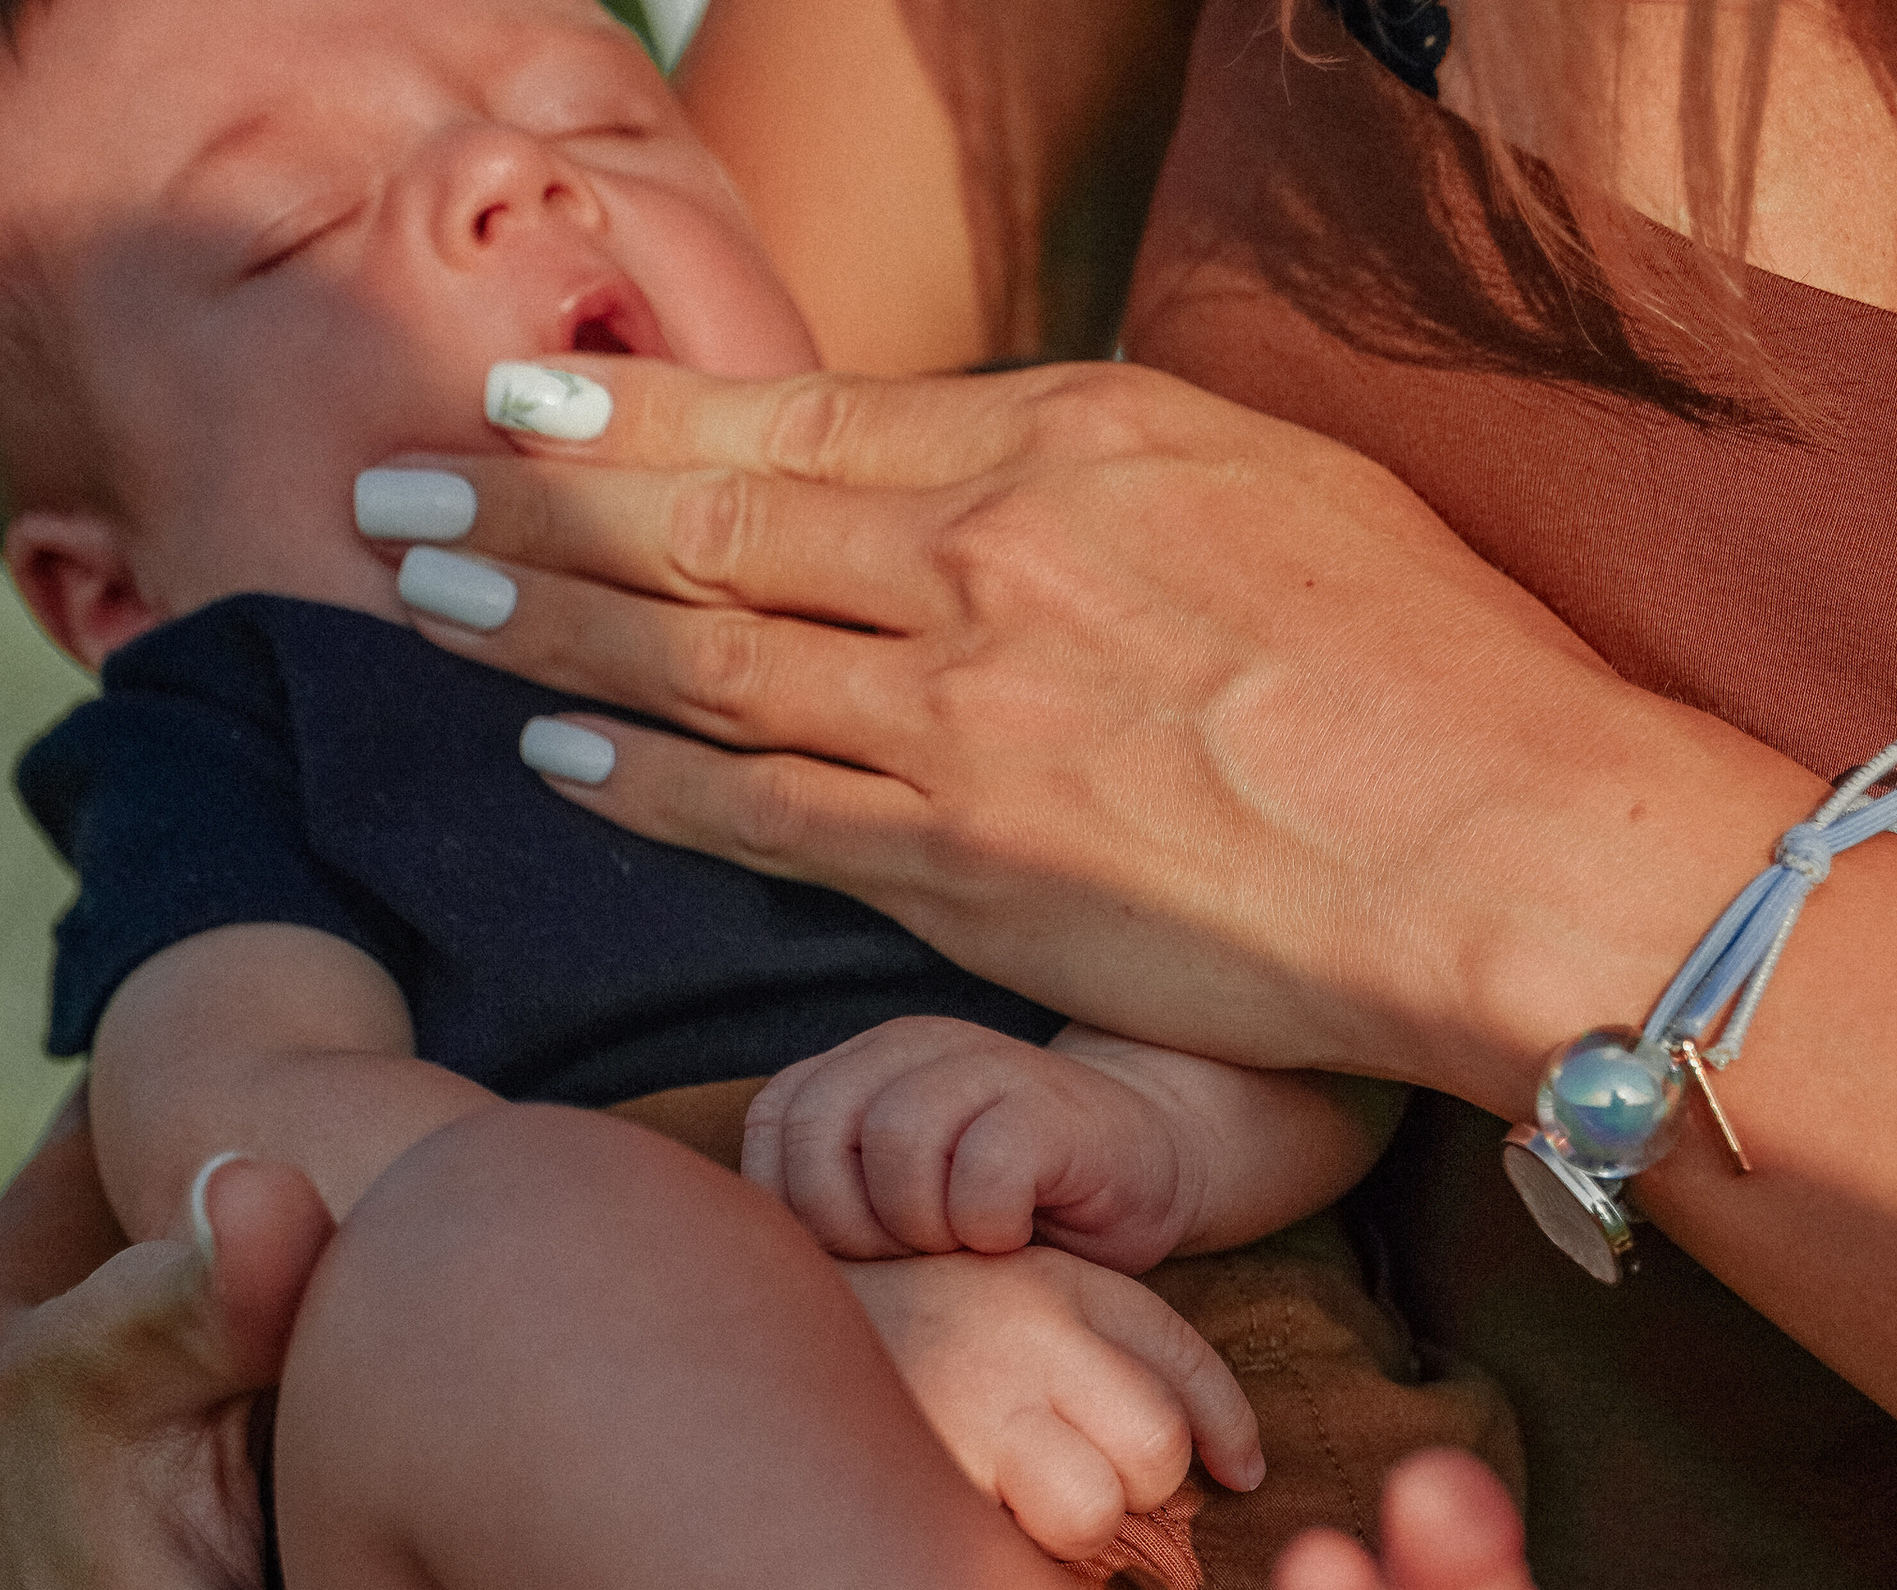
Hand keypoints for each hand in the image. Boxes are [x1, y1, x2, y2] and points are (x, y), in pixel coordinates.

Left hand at [371, 356, 1798, 1111]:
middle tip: (393, 489)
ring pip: (699, 655)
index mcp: (1057, 445)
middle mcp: (977, 560)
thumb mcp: (1270, 485)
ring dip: (541, 626)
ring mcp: (960, 720)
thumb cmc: (1438, 668)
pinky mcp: (972, 869)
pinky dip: (647, 779)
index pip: (792, 423)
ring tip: (424, 600)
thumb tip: (1005, 476)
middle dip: (525, 505)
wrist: (1503, 842)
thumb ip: (1107, 473)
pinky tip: (556, 752)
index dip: (633, 420)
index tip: (523, 412)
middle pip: (700, 522)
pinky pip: (765, 812)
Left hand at [743, 1017, 1199, 1271]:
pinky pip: (980, 1174)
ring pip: (896, 1144)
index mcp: (862, 1068)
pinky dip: (987, 1229)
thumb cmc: (1016, 1208)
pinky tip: (1016, 1240)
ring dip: (922, 1227)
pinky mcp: (1049, 1108)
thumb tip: (765, 1271)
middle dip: (851, 1225)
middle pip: (819, 1134)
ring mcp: (983, 1066)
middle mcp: (912, 1050)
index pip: (773, 1127)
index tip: (859, 1254)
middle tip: (911, 1258)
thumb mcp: (905, 1202)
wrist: (1150, 1167)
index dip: (797, 1209)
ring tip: (963, 1248)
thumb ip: (836, 1204)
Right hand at [842, 1242, 1261, 1556]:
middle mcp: (1022, 1334)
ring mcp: (971, 1405)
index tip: (1240, 1473)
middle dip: (1133, 1488)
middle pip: (1156, 1449)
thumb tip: (1243, 1471)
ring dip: (1068, 1535)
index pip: (1185, 1369)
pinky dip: (1005, 1563)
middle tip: (1065, 1481)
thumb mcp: (1013, 1295)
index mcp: (1053, 1285)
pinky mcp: (924, 1472)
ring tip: (1005, 1504)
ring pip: (1095, 1511)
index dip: (1225, 1434)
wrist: (734, 1324)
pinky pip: (1016, 1555)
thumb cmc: (896, 1331)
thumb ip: (1118, 1355)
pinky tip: (961, 1526)